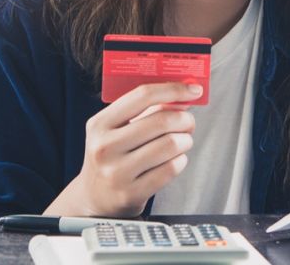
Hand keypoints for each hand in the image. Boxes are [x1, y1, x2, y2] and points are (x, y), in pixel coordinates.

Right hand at [44, 82, 200, 216]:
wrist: (95, 199)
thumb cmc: (113, 156)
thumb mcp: (117, 130)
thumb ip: (147, 111)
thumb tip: (184, 95)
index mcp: (100, 124)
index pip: (142, 96)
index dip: (173, 89)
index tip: (194, 90)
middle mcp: (105, 147)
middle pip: (161, 121)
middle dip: (184, 119)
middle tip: (189, 121)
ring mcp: (116, 172)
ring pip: (170, 144)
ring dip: (185, 140)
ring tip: (182, 142)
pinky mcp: (131, 194)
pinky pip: (171, 169)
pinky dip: (181, 161)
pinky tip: (175, 160)